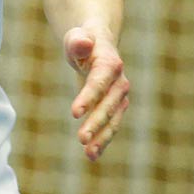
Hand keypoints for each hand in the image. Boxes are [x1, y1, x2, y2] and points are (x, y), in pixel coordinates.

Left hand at [66, 24, 127, 161]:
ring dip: (102, 138)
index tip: (74, 113)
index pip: (99, 82)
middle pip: (108, 105)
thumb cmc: (82, 41)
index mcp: (109, 63)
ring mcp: (119, 97)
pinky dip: (103, 140)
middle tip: (81, 139)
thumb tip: (83, 43)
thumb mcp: (76, 38)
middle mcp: (119, 82)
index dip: (88, 97)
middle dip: (96, 123)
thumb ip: (78, 41)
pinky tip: (91, 155)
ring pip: (113, 120)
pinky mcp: (115, 108)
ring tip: (89, 154)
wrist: (97, 46)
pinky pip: (111, 126)